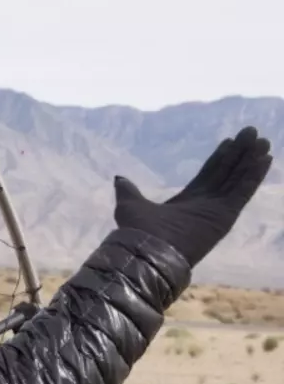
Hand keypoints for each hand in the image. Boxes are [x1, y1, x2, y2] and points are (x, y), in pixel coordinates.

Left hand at [113, 125, 272, 266]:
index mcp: (186, 200)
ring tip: (263, 142)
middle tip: (252, 133)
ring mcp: (217, 209)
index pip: (209, 173)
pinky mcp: (226, 215)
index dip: (220, 157)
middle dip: (239, 153)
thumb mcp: (130, 204)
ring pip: (238, 179)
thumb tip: (119, 178)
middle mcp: (205, 203)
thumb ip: (129, 190)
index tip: (230, 140)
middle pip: (227, 172)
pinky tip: (263, 159)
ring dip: (250, 160)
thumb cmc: (139, 231)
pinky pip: (243, 191)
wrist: (148, 250)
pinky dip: (253, 175)